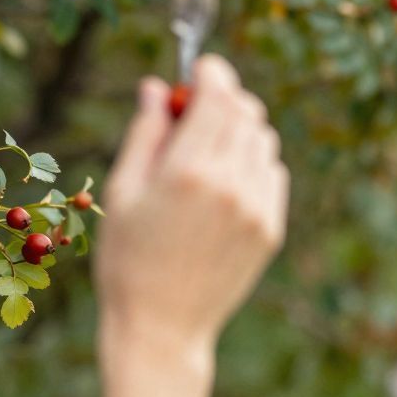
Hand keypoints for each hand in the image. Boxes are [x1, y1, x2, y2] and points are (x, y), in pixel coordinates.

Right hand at [93, 54, 288, 379]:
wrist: (162, 328)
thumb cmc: (127, 258)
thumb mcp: (123, 191)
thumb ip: (145, 132)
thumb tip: (156, 85)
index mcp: (188, 171)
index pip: (218, 94)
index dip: (211, 73)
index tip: (199, 68)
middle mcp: (230, 184)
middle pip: (246, 112)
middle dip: (225, 99)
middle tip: (198, 108)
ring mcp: (257, 208)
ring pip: (263, 141)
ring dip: (240, 131)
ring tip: (206, 152)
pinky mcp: (271, 228)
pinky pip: (272, 173)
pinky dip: (253, 164)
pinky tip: (224, 183)